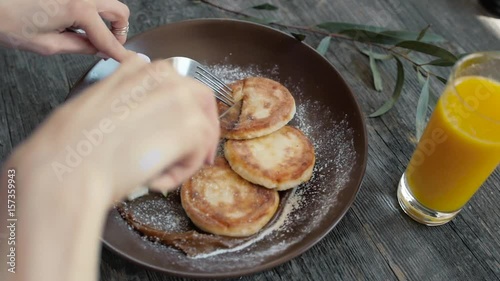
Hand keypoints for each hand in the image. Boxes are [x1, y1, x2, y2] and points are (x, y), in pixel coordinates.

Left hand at [0, 0, 129, 60]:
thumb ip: (80, 47)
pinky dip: (90, 11)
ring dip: (106, 19)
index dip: (121, 54)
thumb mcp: (48, 45)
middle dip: (118, 31)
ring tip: (89, 34)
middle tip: (108, 45)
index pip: (108, 38)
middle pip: (119, 12)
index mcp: (78, 8)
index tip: (132, 61)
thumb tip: (98, 50)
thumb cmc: (7, 21)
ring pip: (107, 2)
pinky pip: (90, 0)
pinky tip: (74, 22)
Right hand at [14, 53, 219, 202]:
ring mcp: (180, 101)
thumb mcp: (97, 102)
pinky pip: (199, 151)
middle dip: (201, 126)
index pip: (175, 83)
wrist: (71, 166)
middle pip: (201, 99)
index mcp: (140, 69)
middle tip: (194, 154)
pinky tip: (156, 180)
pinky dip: (182, 171)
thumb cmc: (73, 144)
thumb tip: (140, 108)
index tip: (175, 127)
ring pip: (203, 128)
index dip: (180, 108)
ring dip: (187, 154)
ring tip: (160, 174)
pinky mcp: (190, 129)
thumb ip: (123, 94)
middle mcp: (164, 78)